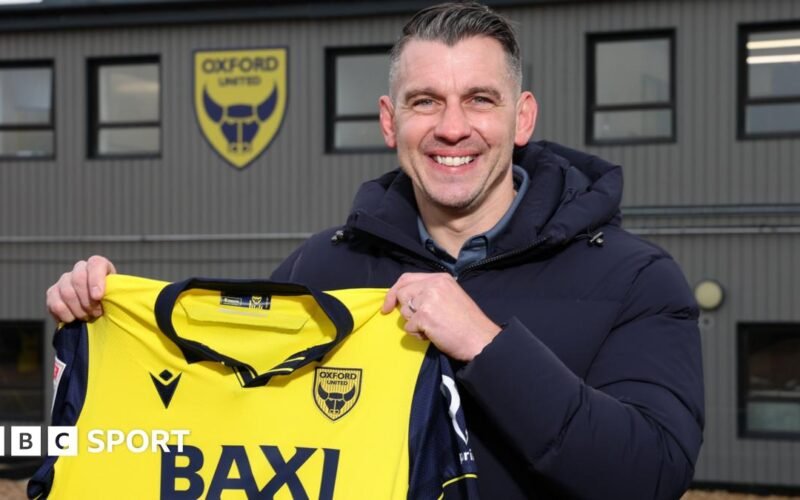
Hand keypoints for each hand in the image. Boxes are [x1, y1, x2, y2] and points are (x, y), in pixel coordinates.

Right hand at [46, 255, 116, 322]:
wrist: (97, 314)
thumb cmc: (113, 303)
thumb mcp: (119, 296)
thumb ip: (118, 292)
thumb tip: (116, 296)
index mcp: (99, 265)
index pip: (95, 264)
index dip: (96, 280)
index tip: (98, 297)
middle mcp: (80, 269)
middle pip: (78, 279)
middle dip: (88, 300)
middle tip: (97, 313)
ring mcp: (64, 280)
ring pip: (67, 293)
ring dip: (79, 310)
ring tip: (88, 317)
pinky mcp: (53, 293)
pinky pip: (55, 304)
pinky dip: (66, 315)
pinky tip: (74, 320)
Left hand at [381, 273, 500, 360]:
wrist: (480, 339)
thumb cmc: (468, 323)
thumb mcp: (451, 296)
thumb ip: (430, 292)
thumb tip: (407, 299)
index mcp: (440, 278)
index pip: (407, 278)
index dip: (394, 291)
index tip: (387, 305)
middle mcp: (433, 285)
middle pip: (402, 294)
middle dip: (405, 311)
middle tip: (419, 322)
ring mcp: (428, 299)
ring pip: (404, 311)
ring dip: (414, 324)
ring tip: (432, 328)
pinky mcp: (424, 316)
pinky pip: (409, 327)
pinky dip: (418, 334)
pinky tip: (433, 335)